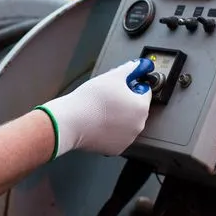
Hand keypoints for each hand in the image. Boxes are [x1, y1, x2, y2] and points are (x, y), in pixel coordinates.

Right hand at [35, 58, 153, 158]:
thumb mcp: (113, 76)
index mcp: (141, 107)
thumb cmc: (90, 100)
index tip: (121, 86)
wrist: (71, 122)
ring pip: (127, 123)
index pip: (144, 91)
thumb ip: (130, 69)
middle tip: (108, 98)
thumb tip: (139, 65)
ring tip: (102, 111)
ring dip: (119, 117)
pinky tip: (99, 123)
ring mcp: (127, 139)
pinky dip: (111, 131)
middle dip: (125, 102)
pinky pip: (117, 137)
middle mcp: (138, 125)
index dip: (132, 85)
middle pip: (136, 109)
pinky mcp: (116, 149)